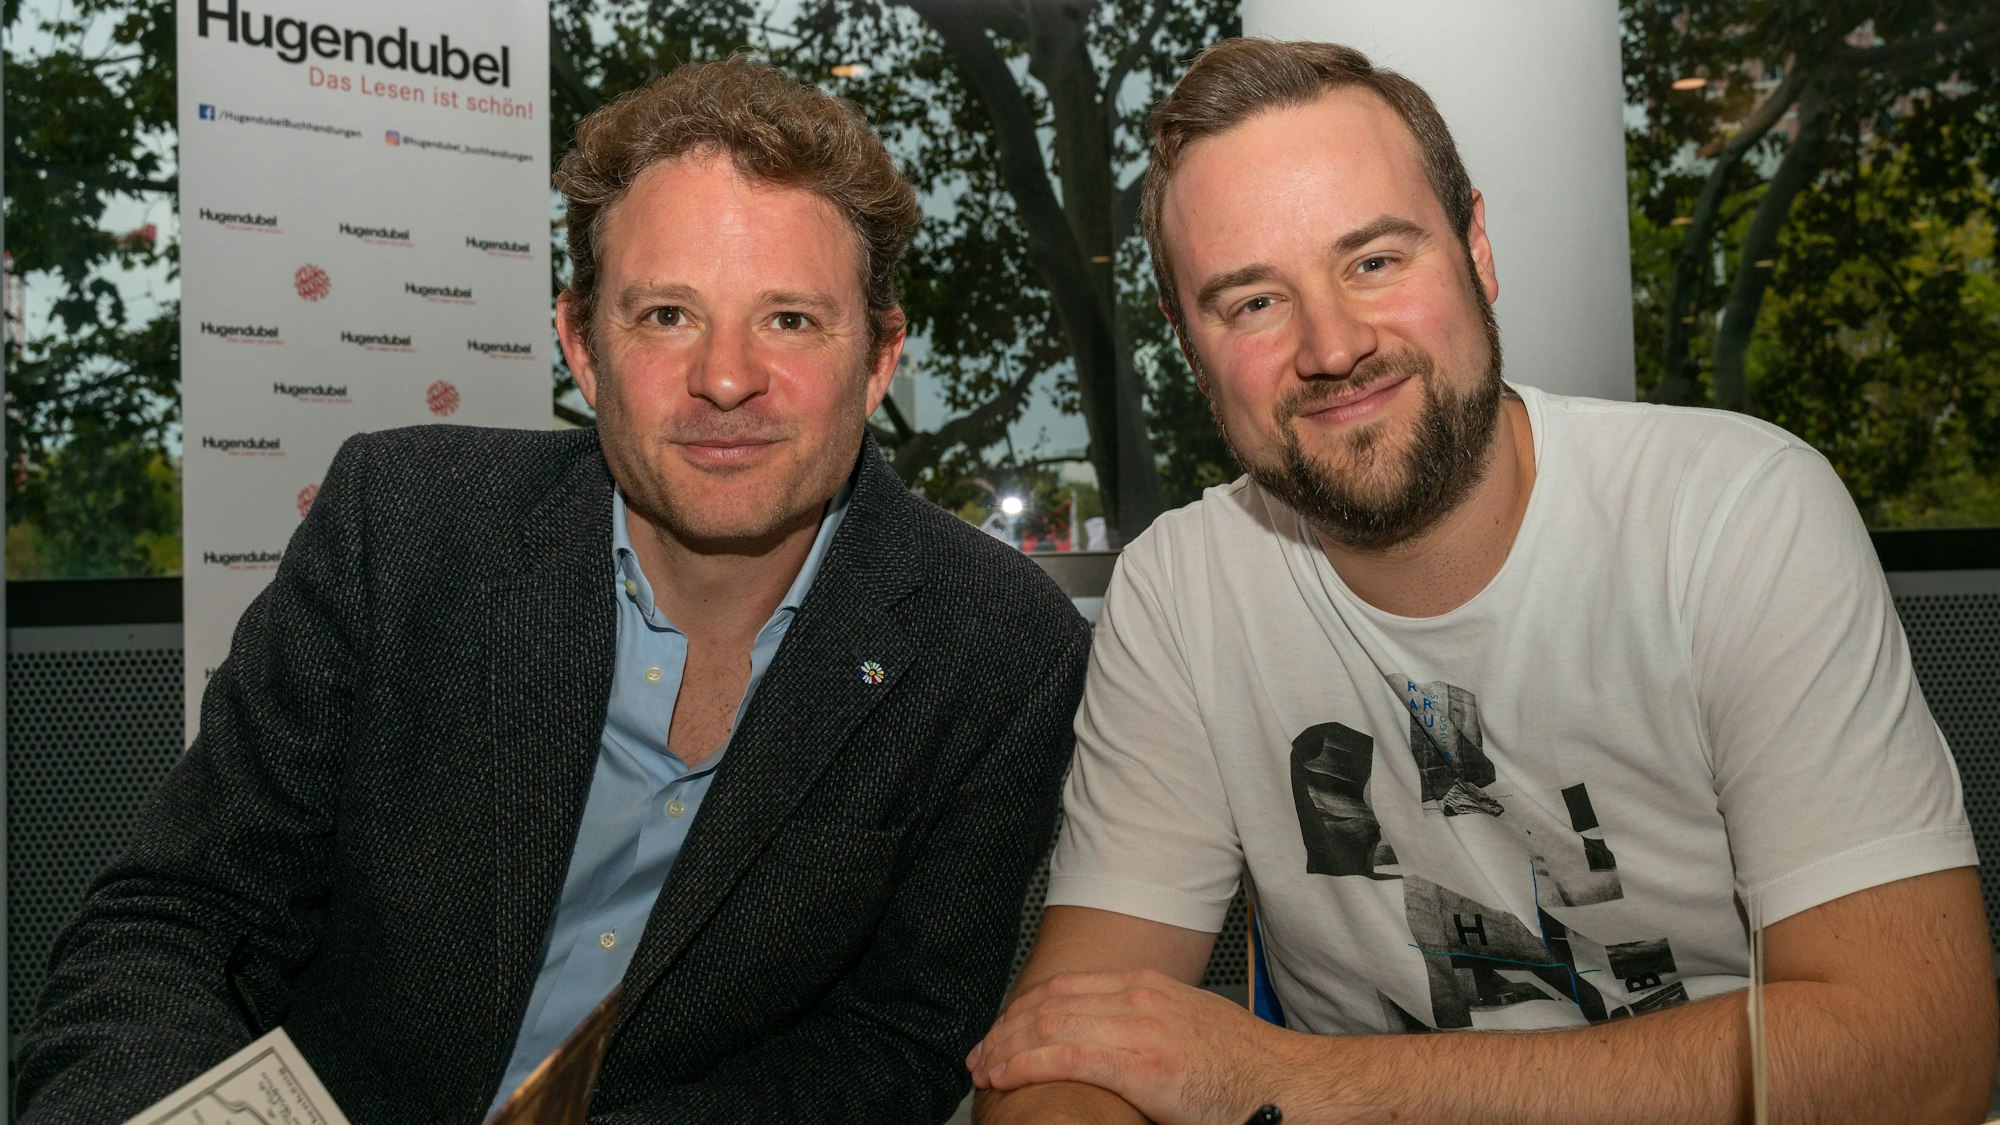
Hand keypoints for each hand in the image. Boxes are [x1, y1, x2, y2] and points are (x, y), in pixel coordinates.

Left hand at [966, 970, 1289, 1124]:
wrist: (1287, 1082)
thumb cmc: (1245, 1068)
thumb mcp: (1188, 1027)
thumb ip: (1146, 1027)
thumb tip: (1112, 1046)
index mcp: (1147, 986)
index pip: (1065, 987)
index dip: (1023, 1009)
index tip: (1002, 1032)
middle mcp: (1137, 995)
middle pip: (1048, 1002)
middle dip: (1005, 1029)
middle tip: (980, 1054)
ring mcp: (1137, 1026)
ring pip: (1047, 1025)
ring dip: (1005, 1048)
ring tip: (983, 1069)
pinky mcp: (1139, 1061)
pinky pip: (1064, 1055)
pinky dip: (1025, 1064)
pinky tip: (1004, 1076)